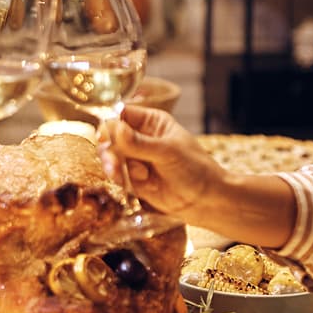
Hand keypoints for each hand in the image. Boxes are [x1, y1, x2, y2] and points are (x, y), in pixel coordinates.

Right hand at [100, 106, 223, 216]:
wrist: (205, 199)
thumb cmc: (195, 168)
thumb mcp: (167, 152)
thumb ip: (139, 143)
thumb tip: (115, 129)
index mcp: (151, 122)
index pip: (122, 114)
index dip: (111, 123)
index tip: (106, 136)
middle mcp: (140, 137)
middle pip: (111, 136)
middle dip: (110, 148)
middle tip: (114, 161)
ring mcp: (136, 158)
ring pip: (111, 156)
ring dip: (113, 165)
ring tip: (120, 174)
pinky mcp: (133, 178)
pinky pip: (116, 174)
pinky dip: (118, 178)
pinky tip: (127, 183)